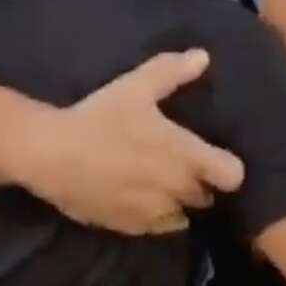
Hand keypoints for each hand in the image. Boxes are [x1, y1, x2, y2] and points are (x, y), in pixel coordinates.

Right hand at [16, 49, 244, 234]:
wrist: (52, 155)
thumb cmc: (100, 117)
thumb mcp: (135, 87)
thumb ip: (171, 72)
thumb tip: (204, 56)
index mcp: (185, 156)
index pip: (232, 175)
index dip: (227, 166)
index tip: (214, 157)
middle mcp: (177, 190)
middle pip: (206, 197)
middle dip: (198, 183)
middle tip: (179, 163)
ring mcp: (154, 214)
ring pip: (181, 215)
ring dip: (176, 202)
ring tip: (158, 183)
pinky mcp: (129, 228)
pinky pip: (154, 227)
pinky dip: (152, 215)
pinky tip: (134, 195)